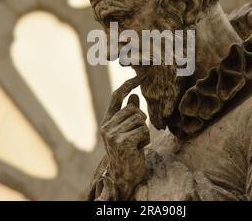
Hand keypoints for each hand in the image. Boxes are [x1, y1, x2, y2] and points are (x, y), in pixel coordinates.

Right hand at [100, 76, 149, 199]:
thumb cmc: (128, 152)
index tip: (139, 76)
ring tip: (137, 144)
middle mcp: (106, 126)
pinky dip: (145, 139)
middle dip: (141, 121)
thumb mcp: (128, 131)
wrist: (124, 175)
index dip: (127, 85)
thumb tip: (134, 96)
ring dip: (144, 132)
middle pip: (133, 109)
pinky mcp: (121, 141)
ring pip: (139, 120)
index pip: (116, 96)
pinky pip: (143, 130)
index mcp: (107, 121)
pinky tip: (139, 149)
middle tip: (138, 136)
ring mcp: (112, 134)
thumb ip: (130, 114)